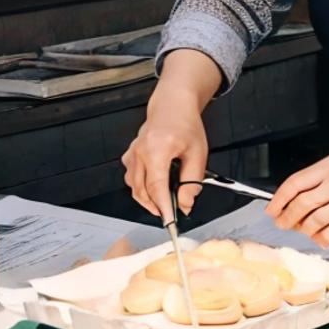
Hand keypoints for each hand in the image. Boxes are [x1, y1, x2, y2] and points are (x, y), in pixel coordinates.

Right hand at [123, 88, 208, 222]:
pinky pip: (131, 177)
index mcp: (158, 148)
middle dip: (156, 206)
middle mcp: (141, 150)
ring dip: (147, 199)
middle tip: (171, 213)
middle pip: (142, 190)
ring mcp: (133, 152)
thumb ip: (192, 181)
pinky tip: (153, 187)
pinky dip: (140, 187)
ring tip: (163, 203)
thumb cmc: (185, 124)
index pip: (157, 187)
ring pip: (134, 186)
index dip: (163, 208)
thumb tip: (186, 203)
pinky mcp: (130, 154)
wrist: (172, 106)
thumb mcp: (198, 153)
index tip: (169, 222)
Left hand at [266, 156, 328, 247]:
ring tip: (306, 231)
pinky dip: (321, 238)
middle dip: (288, 217)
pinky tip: (322, 237)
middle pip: (303, 201)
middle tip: (283, 224)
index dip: (280, 199)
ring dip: (305, 230)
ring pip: (315, 219)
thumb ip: (312, 188)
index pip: (296, 182)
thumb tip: (283, 209)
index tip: (271, 211)